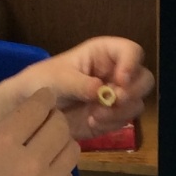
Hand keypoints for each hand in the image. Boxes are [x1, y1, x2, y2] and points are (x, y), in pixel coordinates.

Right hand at [0, 88, 79, 175]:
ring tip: (49, 152)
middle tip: (47, 126)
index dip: (44, 99)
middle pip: (60, 125)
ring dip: (62, 145)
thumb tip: (24, 128)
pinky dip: (60, 173)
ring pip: (73, 150)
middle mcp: (29, 160)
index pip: (37, 107)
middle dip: (55, 120)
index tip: (45, 99)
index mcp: (1, 143)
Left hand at [21, 36, 154, 138]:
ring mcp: (115, 97)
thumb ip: (81, 84)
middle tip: (115, 100)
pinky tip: (91, 123)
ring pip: (136, 103)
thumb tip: (102, 91)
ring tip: (95, 116)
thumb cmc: (43, 82)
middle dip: (133, 92)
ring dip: (120, 112)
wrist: (31, 110)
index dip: (131, 64)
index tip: (121, 80)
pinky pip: (123, 121)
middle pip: (143, 79)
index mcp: (103, 54)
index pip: (131, 52)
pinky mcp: (111, 117)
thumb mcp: (58, 79)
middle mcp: (115, 73)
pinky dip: (111, 124)